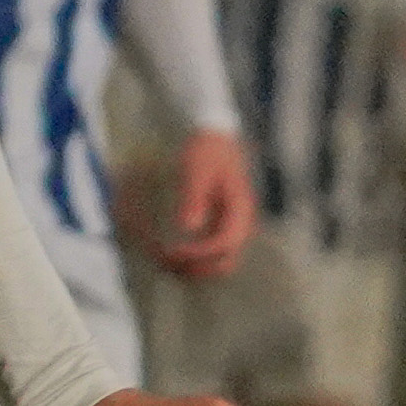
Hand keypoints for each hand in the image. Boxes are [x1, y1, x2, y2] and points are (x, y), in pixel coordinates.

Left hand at [147, 127, 254, 279]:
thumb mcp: (196, 171)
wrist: (214, 137)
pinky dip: (193, 259)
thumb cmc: (205, 150)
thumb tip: (187, 228)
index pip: (225, 244)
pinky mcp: (220, 226)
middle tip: (168, 261)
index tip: (174, 250)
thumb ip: (193, 199)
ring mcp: (231, 226)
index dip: (200, 253)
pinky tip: (172, 252)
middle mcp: (240, 222)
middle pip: (226, 262)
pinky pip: (210, 253)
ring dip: (194, 268)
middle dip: (198, 268)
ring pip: (218, 262)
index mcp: (239, 208)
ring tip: (166, 260)